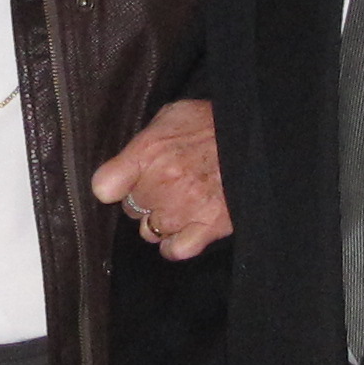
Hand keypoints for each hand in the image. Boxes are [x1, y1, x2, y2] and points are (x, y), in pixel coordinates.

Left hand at [93, 97, 229, 259]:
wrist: (258, 137)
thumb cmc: (213, 123)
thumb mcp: (173, 115)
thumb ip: (145, 141)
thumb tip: (128, 160)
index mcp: (149, 152)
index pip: (105, 186)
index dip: (114, 185)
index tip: (122, 182)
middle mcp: (162, 183)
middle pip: (131, 208)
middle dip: (145, 198)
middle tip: (165, 184)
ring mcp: (184, 208)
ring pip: (150, 231)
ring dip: (161, 220)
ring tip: (179, 203)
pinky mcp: (207, 227)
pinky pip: (175, 249)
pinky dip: (175, 244)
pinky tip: (183, 230)